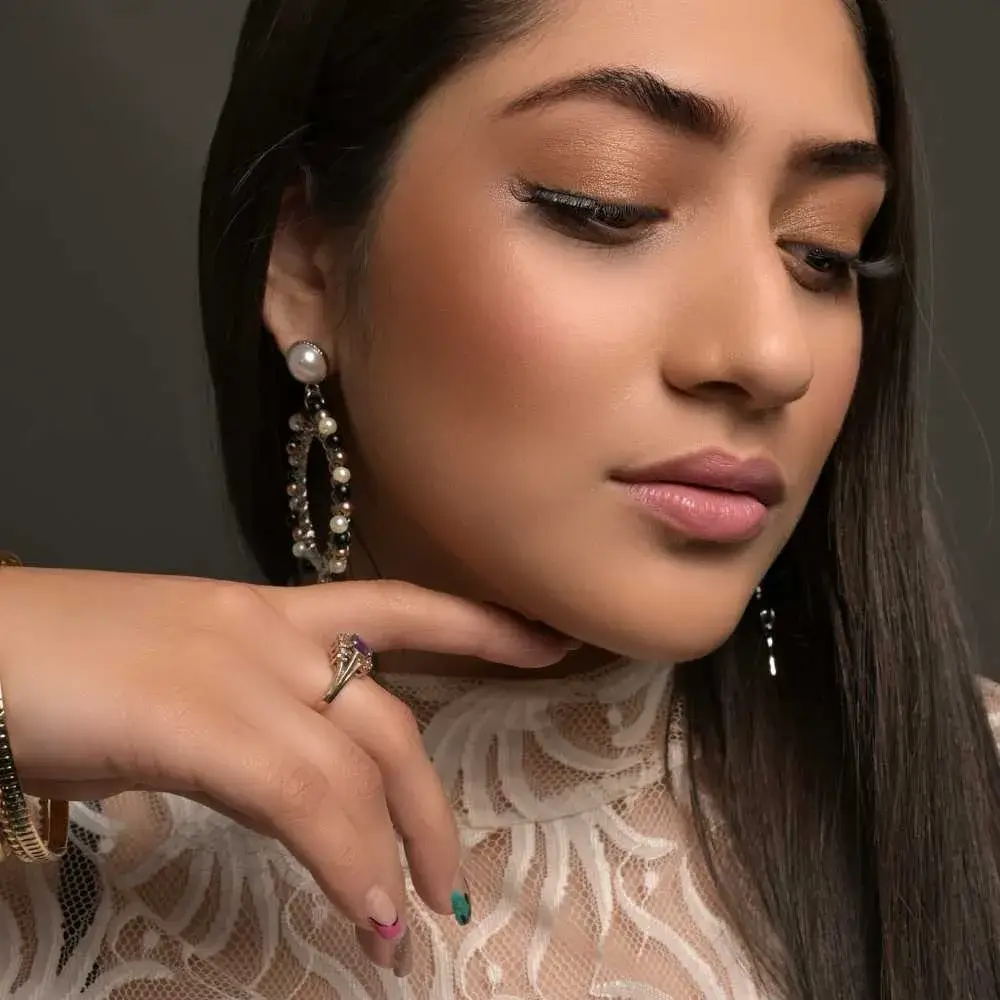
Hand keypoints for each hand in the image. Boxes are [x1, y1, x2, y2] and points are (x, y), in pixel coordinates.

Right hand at [0, 568, 573, 969]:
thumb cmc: (58, 662)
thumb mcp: (173, 677)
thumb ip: (239, 714)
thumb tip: (275, 775)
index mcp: (265, 615)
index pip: (398, 607)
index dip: (479, 626)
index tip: (546, 642)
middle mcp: (269, 634)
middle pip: (392, 719)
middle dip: (430, 808)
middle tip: (450, 886)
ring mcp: (238, 673)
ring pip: (359, 763)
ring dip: (395, 852)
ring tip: (406, 931)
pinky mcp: (198, 719)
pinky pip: (302, 797)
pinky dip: (343, 862)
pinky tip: (361, 918)